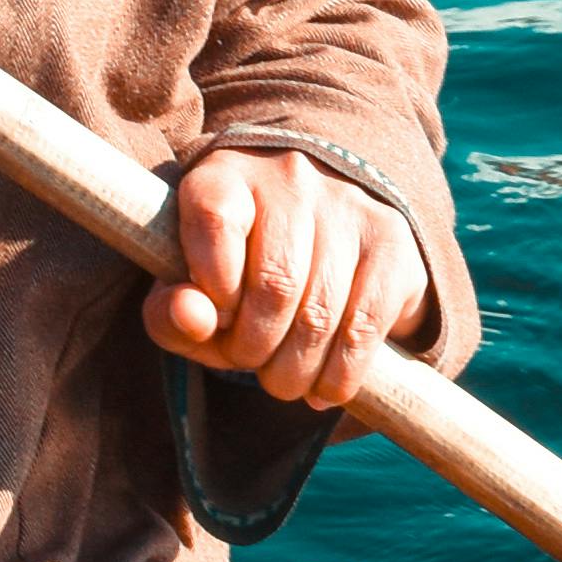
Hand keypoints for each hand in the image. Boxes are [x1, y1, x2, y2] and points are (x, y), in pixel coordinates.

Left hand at [151, 148, 429, 414]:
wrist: (322, 231)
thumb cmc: (235, 270)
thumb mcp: (187, 289)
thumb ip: (170, 312)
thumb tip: (194, 317)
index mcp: (225, 174)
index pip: (215, 218)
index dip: (212, 286)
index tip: (218, 316)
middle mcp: (290, 178)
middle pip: (275, 282)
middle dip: (254, 348)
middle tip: (250, 364)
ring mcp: (348, 206)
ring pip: (321, 314)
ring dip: (295, 371)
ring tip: (283, 381)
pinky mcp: (392, 242)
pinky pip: (365, 328)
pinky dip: (339, 376)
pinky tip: (323, 387)